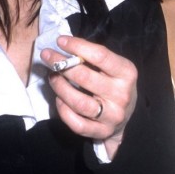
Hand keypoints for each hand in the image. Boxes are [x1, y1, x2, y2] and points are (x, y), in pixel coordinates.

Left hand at [42, 34, 137, 157]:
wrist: (125, 116)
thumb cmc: (113, 84)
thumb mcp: (112, 68)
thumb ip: (93, 58)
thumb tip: (64, 46)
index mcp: (127, 73)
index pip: (101, 56)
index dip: (78, 46)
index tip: (61, 41)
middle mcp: (122, 95)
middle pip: (85, 78)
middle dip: (62, 65)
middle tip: (47, 57)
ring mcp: (112, 116)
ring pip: (79, 103)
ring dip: (60, 87)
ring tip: (52, 77)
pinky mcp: (103, 132)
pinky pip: (77, 124)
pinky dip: (64, 111)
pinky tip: (59, 99)